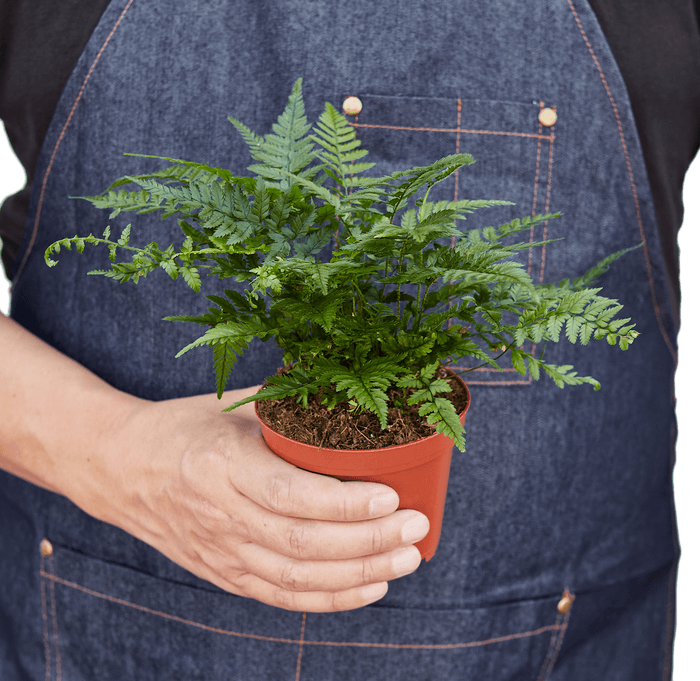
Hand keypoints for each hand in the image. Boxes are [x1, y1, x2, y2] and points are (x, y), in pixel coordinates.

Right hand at [96, 389, 428, 611]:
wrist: (120, 468)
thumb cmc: (183, 427)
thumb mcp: (230, 405)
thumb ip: (287, 403)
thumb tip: (350, 392)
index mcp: (221, 464)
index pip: (290, 495)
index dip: (345, 503)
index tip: (392, 496)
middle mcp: (219, 515)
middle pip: (302, 544)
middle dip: (368, 541)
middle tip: (415, 527)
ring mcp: (220, 552)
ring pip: (297, 578)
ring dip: (359, 574)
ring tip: (406, 558)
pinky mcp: (224, 573)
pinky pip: (282, 596)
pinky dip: (331, 598)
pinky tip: (371, 586)